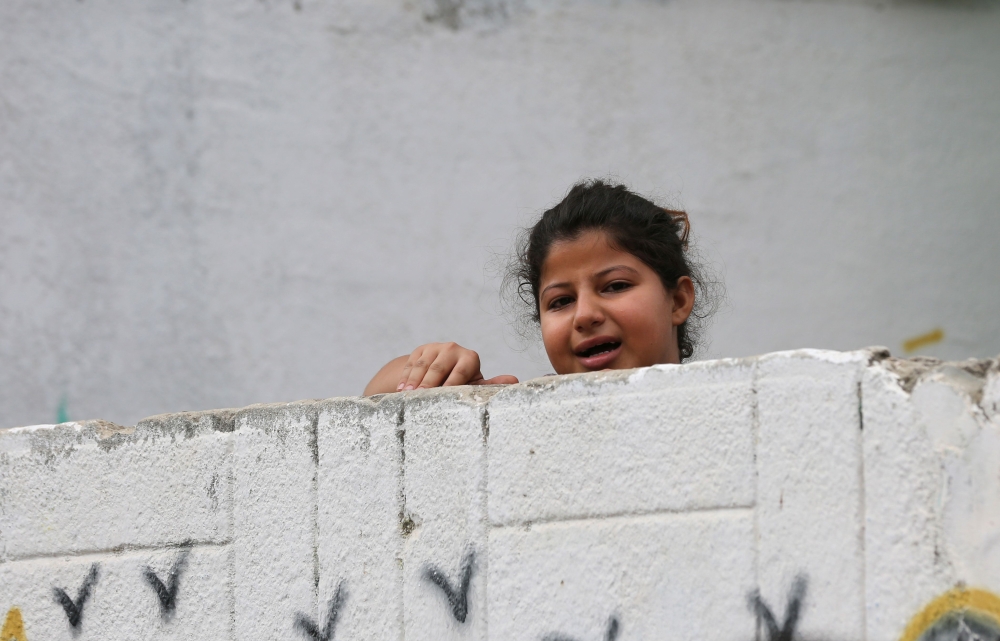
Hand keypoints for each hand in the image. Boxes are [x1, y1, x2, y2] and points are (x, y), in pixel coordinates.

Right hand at [396, 342, 517, 390]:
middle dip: (428, 384)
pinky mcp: (420, 350)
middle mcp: (452, 349)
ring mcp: (435, 348)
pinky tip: (401, 390)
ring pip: (423, 366)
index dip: (450, 385)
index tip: (442, 397)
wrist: (441, 371)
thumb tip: (515, 381)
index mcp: (470, 358)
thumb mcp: (476, 384)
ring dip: (414, 382)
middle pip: (438, 369)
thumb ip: (492, 384)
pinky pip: (411, 364)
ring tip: (408, 396)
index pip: (459, 372)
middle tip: (420, 398)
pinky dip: (405, 377)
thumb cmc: (463, 382)